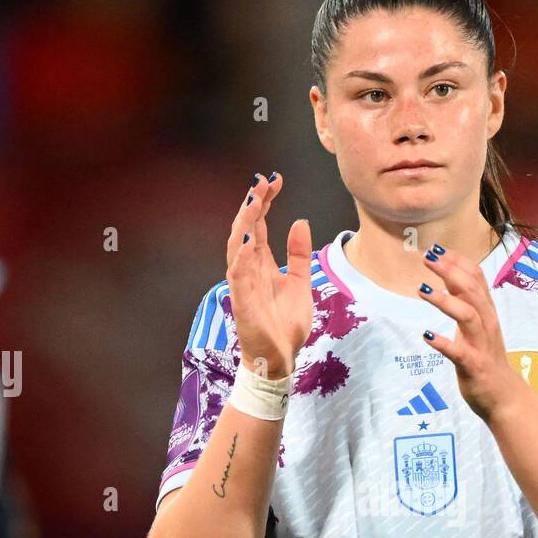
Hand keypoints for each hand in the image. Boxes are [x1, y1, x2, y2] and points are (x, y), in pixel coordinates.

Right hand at [225, 173, 313, 379]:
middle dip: (252, 204)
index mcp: (261, 263)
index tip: (275, 180)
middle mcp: (249, 270)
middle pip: (246, 229)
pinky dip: (241, 258)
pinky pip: (239, 278)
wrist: (282, 357)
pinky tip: (247, 241)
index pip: (258, 225)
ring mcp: (243, 285)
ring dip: (244, 224)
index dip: (264, 202)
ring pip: (237, 248)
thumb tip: (300, 222)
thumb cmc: (286, 323)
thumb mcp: (300, 282)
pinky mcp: (243, 303)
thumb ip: (298, 254)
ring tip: (252, 201)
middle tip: (262, 181)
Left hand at [417, 242, 526, 421]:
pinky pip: (458, 352)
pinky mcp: (474, 366)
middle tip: (427, 258)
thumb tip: (447, 282)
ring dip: (444, 300)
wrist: (505, 398)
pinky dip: (442, 342)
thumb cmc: (487, 360)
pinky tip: (426, 335)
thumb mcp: (478, 328)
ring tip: (422, 289)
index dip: (457, 261)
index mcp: (487, 313)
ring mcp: (482, 345)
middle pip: (471, 290)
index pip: (476, 278)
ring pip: (468, 315)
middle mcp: (487, 324)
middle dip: (449, 271)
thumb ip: (466, 305)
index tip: (437, 249)